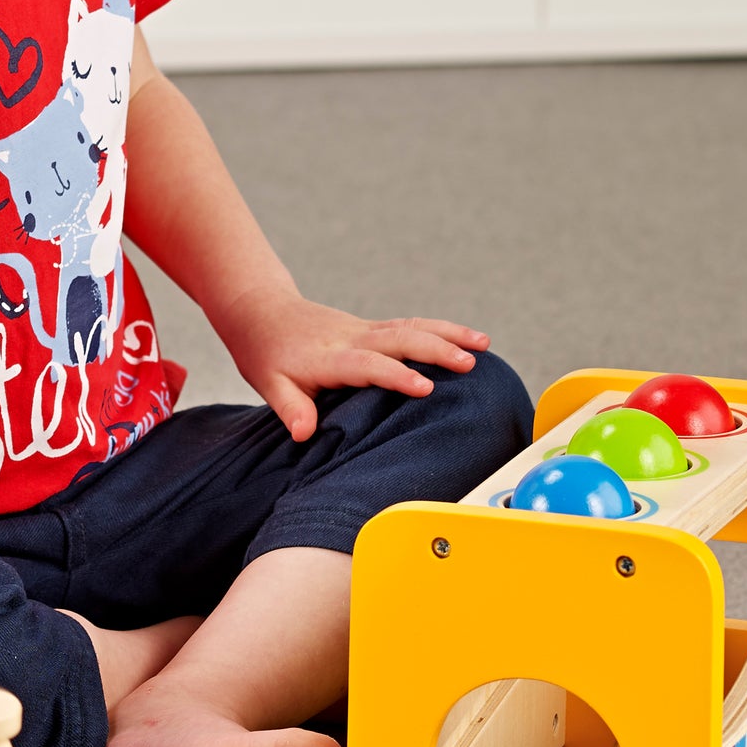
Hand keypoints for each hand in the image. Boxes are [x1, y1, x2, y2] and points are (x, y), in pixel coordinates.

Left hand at [219, 285, 488, 441]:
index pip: (368, 365)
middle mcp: (353, 338)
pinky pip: (411, 326)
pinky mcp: (373, 328)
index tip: (426, 388)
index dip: (397, 376)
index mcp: (330, 357)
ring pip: (412, 327)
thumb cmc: (267, 353)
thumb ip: (290, 408)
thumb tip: (303, 433)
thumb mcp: (269, 384)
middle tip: (470, 363)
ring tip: (484, 344)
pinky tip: (468, 338)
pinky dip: (441, 330)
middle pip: (400, 338)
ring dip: (448, 333)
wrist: (263, 313)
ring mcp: (365, 330)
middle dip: (437, 349)